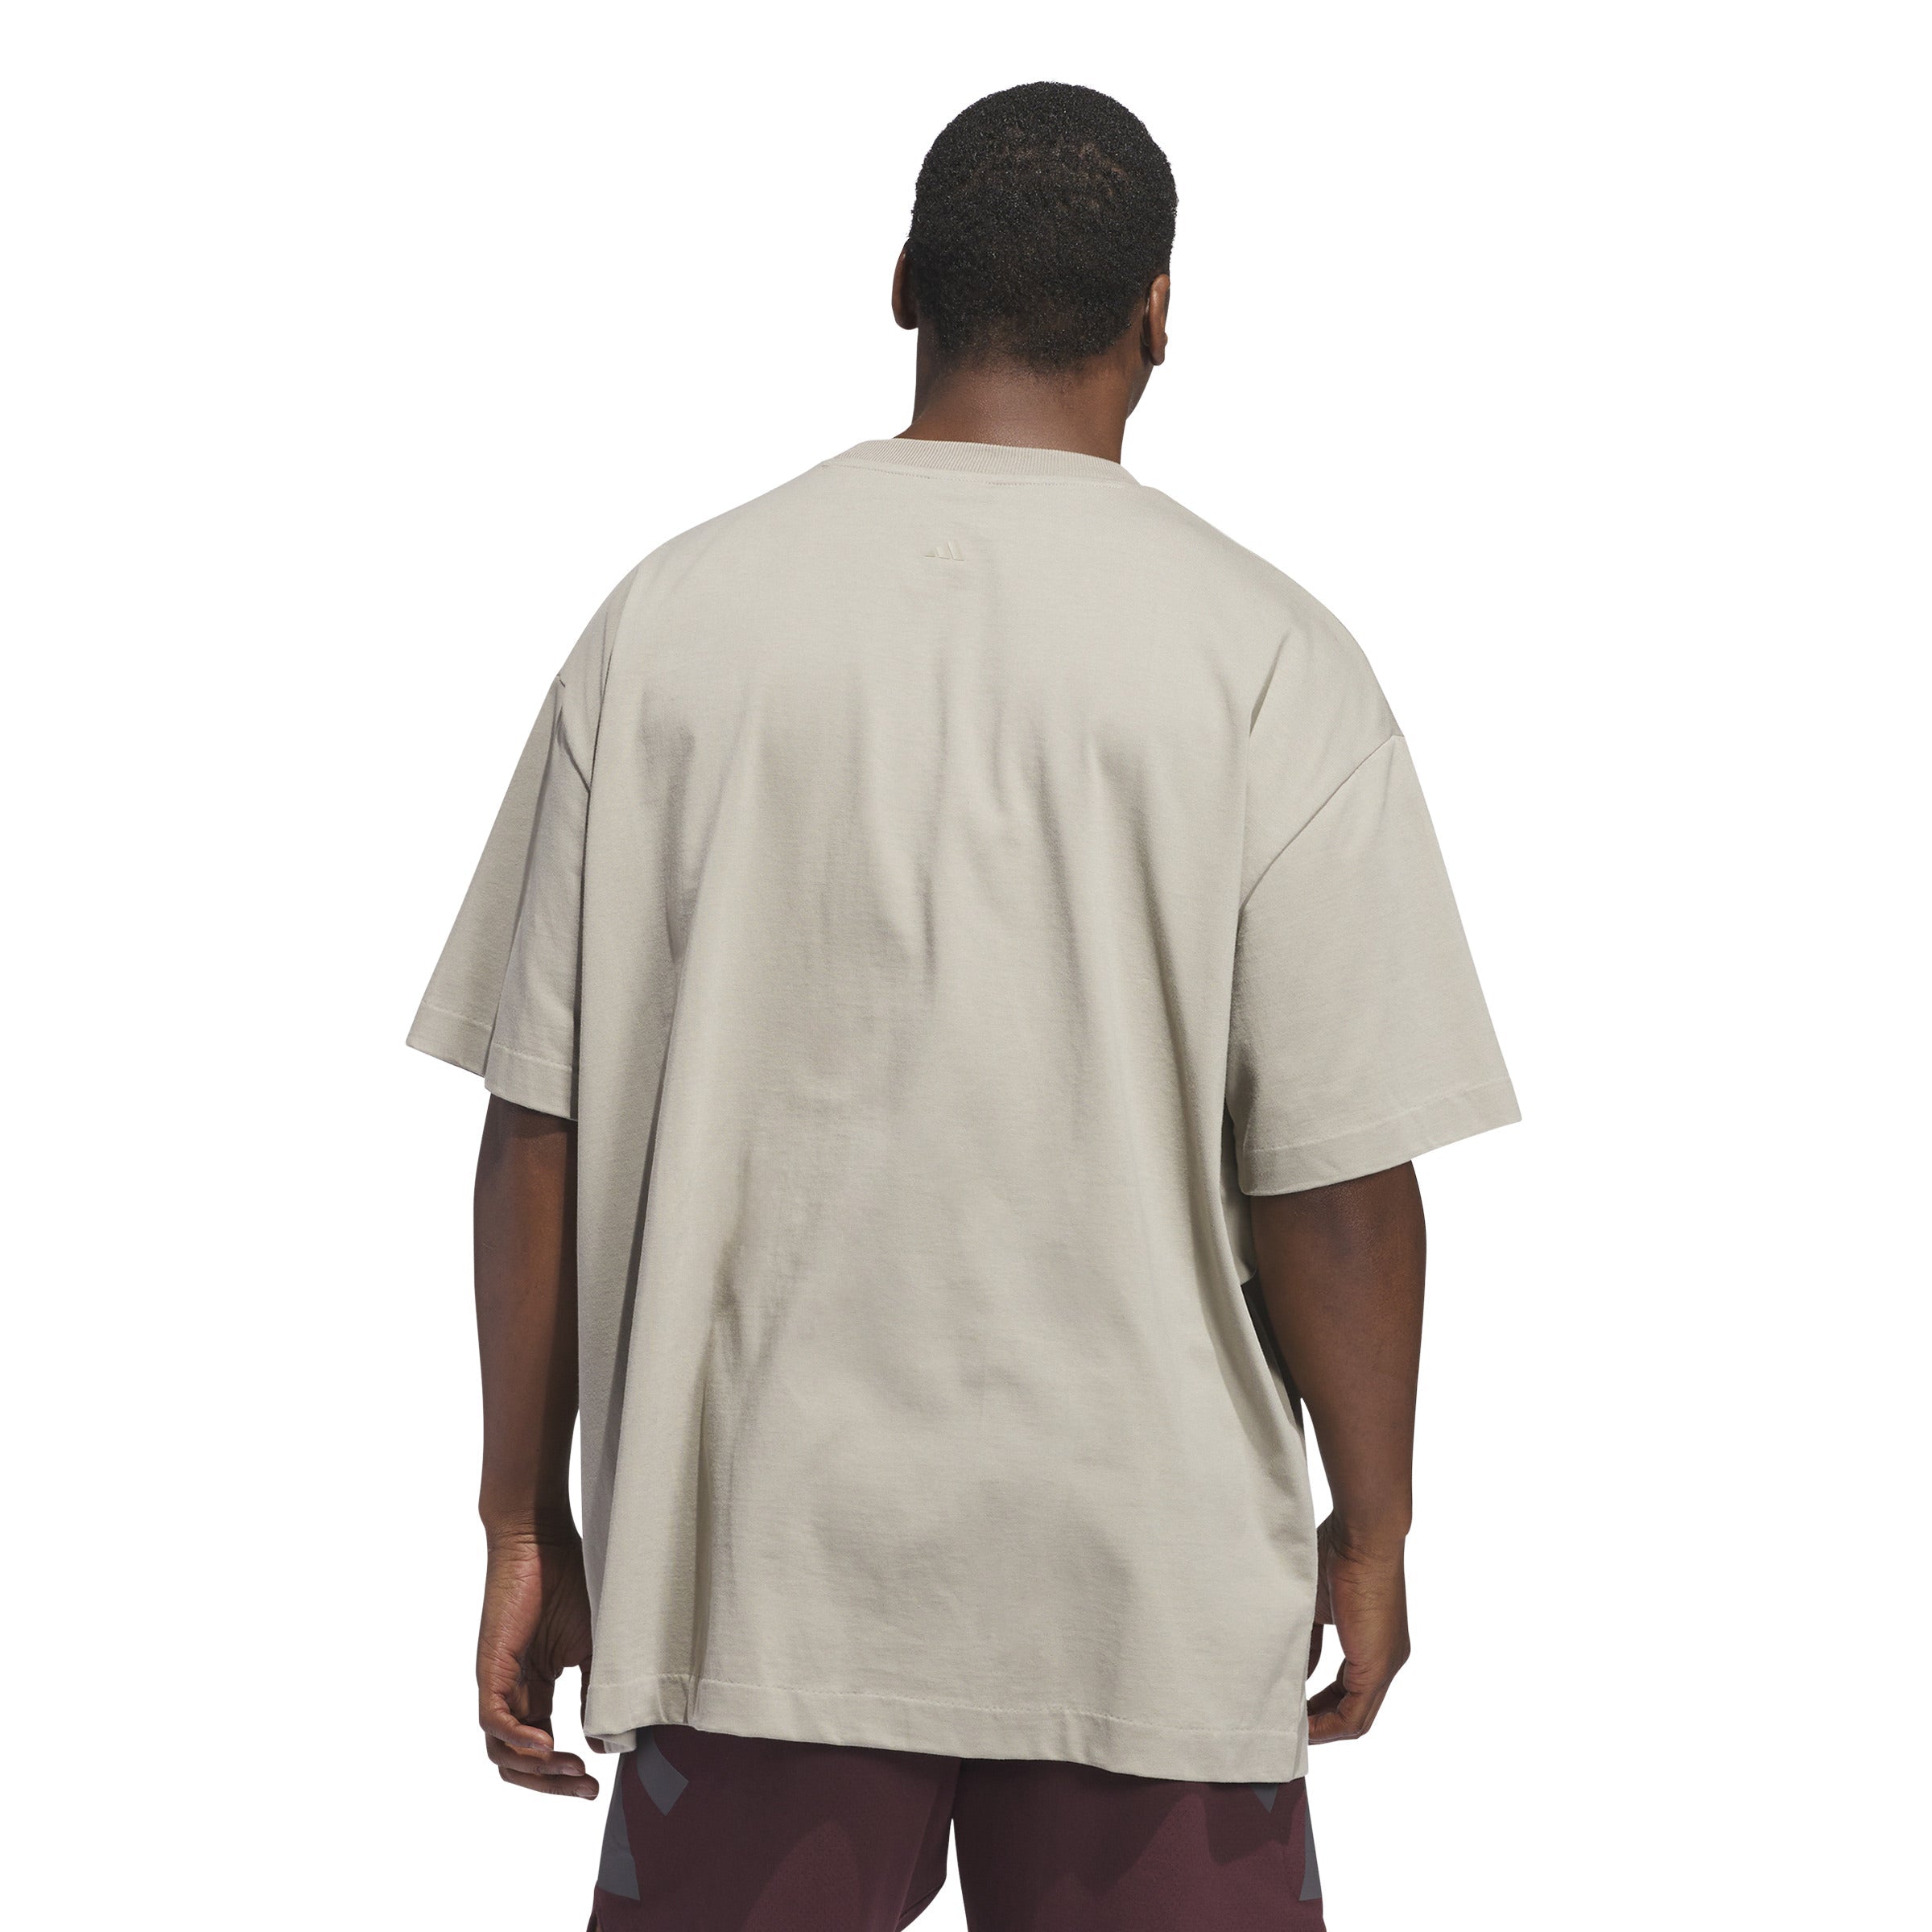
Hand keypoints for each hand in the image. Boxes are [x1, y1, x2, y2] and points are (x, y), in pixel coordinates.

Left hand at [478, 1528, 597, 1796]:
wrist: (541, 1538)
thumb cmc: (569, 1581)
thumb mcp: (592, 1646)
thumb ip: (594, 1692)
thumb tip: (601, 1743)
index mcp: (535, 1687)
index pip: (539, 1748)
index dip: (563, 1773)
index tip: (597, 1781)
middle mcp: (513, 1691)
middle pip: (516, 1760)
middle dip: (550, 1784)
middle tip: (586, 1790)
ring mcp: (499, 1681)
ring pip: (501, 1749)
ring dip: (536, 1770)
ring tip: (572, 1771)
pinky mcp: (491, 1667)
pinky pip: (494, 1720)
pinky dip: (517, 1740)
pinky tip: (548, 1745)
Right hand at [1304, 1514, 1410, 1742]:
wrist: (1361, 1535)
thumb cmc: (1336, 1553)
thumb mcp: (1316, 1604)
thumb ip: (1310, 1640)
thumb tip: (1299, 1670)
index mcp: (1374, 1640)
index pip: (1348, 1688)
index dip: (1321, 1704)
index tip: (1294, 1707)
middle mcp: (1386, 1657)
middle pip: (1355, 1709)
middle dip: (1321, 1722)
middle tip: (1291, 1727)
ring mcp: (1385, 1664)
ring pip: (1357, 1718)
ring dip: (1324, 1729)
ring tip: (1293, 1732)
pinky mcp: (1377, 1666)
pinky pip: (1354, 1715)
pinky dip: (1328, 1725)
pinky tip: (1303, 1726)